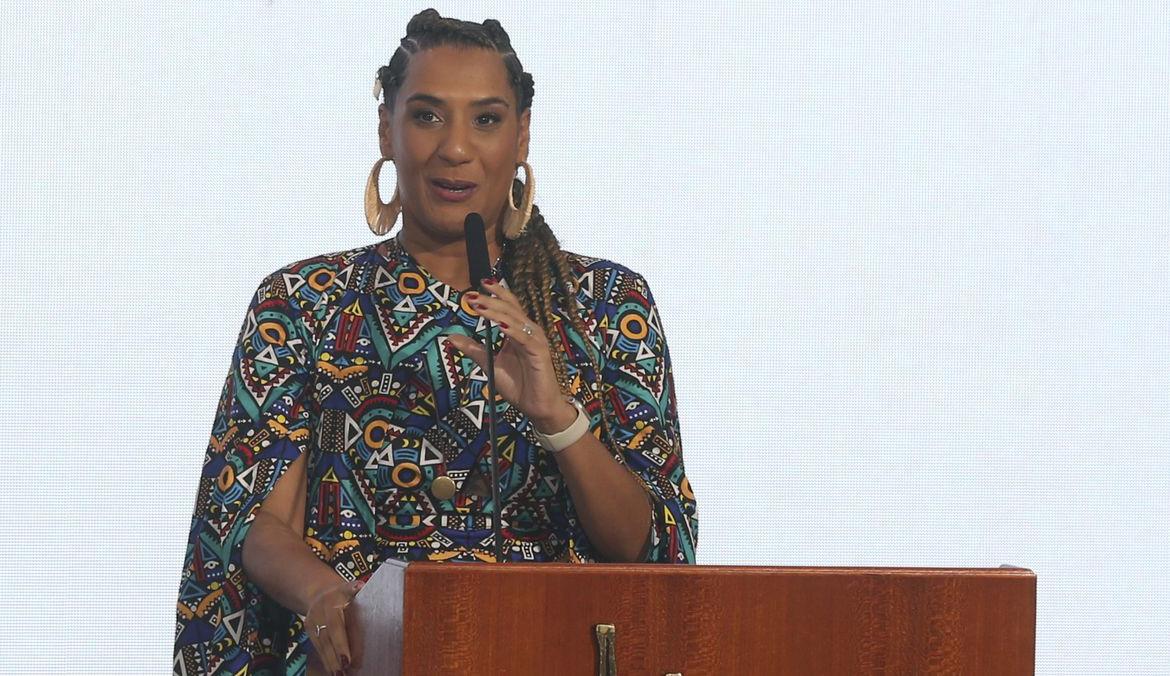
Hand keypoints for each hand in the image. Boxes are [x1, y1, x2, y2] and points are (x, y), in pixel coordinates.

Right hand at [305, 579, 364, 674]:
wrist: (319, 591)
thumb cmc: (343, 593)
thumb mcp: (350, 588)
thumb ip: (355, 590)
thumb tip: (360, 586)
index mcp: (335, 600)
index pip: (339, 625)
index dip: (343, 643)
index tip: (349, 659)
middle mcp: (322, 611)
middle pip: (329, 637)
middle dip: (336, 655)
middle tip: (344, 670)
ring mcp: (314, 621)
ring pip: (322, 644)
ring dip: (330, 661)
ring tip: (339, 674)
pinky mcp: (309, 630)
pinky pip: (318, 646)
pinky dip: (325, 659)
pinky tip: (332, 670)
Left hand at [446, 279, 576, 431]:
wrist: (536, 407)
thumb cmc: (518, 385)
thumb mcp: (490, 364)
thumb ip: (473, 349)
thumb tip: (451, 336)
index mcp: (517, 331)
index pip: (508, 306)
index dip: (495, 294)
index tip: (477, 285)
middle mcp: (528, 331)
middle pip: (510, 308)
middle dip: (490, 300)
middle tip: (470, 296)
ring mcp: (535, 340)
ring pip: (516, 320)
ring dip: (497, 311)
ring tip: (479, 306)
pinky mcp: (540, 353)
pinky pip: (525, 338)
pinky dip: (512, 330)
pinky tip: (500, 325)